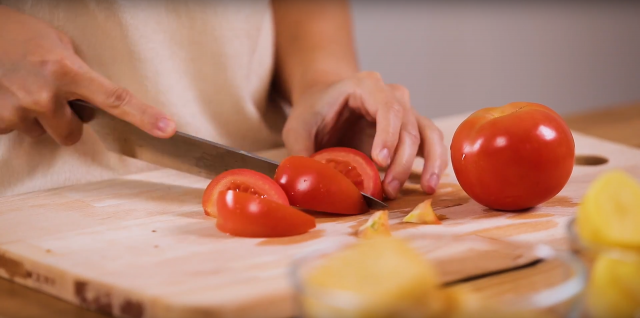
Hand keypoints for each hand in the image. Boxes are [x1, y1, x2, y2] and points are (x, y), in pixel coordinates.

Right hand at [0, 5, 174, 144]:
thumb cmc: (18, 34)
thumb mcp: (59, 44)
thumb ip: (81, 73)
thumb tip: (96, 98)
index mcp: (66, 71)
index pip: (115, 99)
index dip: (143, 116)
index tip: (166, 130)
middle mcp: (44, 93)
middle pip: (73, 134)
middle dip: (66, 121)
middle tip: (51, 96)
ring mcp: (19, 109)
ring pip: (44, 134)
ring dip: (38, 119)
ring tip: (23, 89)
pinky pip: (17, 132)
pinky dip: (14, 118)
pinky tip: (8, 95)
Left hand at [282, 71, 447, 198]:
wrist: (324, 101)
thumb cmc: (313, 111)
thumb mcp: (297, 128)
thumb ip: (301, 151)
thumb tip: (308, 181)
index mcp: (366, 86)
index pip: (387, 108)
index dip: (388, 136)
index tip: (379, 162)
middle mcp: (392, 95)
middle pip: (408, 126)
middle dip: (402, 161)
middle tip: (389, 189)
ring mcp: (406, 112)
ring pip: (428, 133)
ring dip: (430, 162)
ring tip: (426, 189)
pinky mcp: (411, 131)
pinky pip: (432, 143)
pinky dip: (435, 163)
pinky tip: (429, 185)